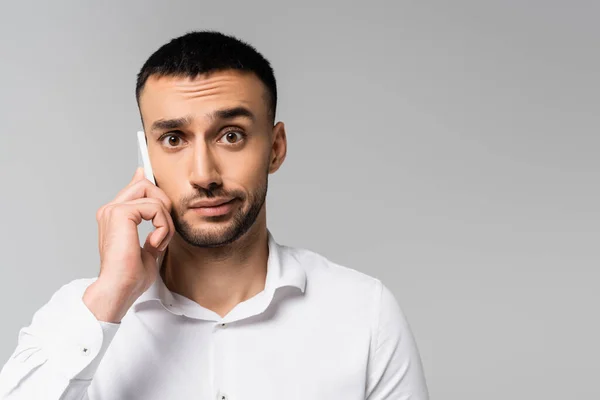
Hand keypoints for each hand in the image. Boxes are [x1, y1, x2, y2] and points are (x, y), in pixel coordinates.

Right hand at [83, 167, 174, 322]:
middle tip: (164, 230)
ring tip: (158, 243)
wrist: (119, 288)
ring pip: (154, 198)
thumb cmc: (130, 276)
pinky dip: (163, 226)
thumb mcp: (149, 247)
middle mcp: (111, 210)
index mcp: (114, 217)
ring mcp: (114, 210)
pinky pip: (155, 208)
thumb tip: (158, 212)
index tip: (147, 172)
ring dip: (165, 223)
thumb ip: (154, 228)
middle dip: (164, 204)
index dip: (144, 180)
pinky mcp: (121, 213)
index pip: (132, 188)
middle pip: (144, 185)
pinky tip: (155, 243)